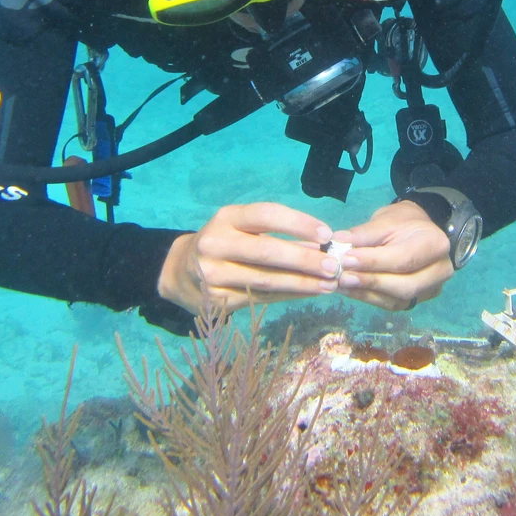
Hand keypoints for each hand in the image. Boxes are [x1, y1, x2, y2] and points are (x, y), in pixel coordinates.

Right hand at [158, 203, 339, 314]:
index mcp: (226, 218)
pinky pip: (261, 298)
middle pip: (267, 251)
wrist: (182, 272)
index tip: (326, 234)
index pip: (266, 215)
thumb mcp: (243, 229)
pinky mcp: (216, 300)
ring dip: (302, 283)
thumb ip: (277, 234)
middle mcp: (215, 243)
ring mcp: (213, 274)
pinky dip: (289, 295)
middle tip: (333, 266)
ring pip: (266, 280)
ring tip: (329, 284)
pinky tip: (309, 293)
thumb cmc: (226, 243)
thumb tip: (322, 246)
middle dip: (304, 260)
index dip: (298, 224)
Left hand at [332, 200, 454, 310]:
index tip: (346, 258)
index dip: (374, 261)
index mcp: (436, 244)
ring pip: (398, 299)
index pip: (404, 259)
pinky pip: (392, 304)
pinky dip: (368, 298)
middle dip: (371, 282)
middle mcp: (440, 271)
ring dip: (366, 293)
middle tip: (342, 275)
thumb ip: (365, 234)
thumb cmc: (402, 223)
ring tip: (340, 283)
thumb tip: (339, 240)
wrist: (416, 232)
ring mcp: (430, 289)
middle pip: (405, 285)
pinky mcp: (417, 300)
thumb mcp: (386, 221)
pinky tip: (349, 290)